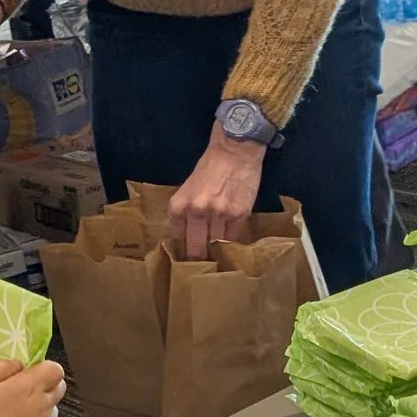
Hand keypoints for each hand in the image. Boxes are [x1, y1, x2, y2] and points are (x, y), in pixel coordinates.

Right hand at [0, 357, 64, 416]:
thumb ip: (1, 368)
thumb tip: (19, 365)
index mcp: (30, 387)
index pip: (55, 369)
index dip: (43, 371)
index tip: (29, 377)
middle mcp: (44, 406)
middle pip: (58, 389)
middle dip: (44, 389)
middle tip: (21, 398)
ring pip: (51, 413)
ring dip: (39, 413)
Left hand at [169, 128, 266, 259]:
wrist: (235, 150)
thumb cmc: (210, 167)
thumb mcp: (188, 188)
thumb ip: (185, 211)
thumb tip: (184, 235)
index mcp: (179, 206)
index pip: (178, 237)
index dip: (183, 247)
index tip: (186, 256)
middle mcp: (197, 212)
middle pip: (195, 248)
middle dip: (197, 258)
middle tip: (200, 266)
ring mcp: (219, 215)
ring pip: (216, 245)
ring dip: (216, 252)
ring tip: (217, 259)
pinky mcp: (239, 215)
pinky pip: (233, 237)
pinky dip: (231, 241)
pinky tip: (230, 245)